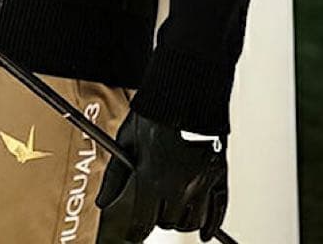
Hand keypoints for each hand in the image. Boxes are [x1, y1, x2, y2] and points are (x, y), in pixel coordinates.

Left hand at [94, 106, 228, 241]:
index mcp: (153, 178)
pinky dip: (211, 223)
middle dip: (159, 217)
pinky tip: (205, 231)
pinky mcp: (219, 175)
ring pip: (192, 221)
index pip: (143, 221)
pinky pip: (218, 211)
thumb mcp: (127, 141)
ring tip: (174, 209)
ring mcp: (201, 183)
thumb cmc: (155, 112)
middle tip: (154, 207)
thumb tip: (103, 201)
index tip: (134, 233)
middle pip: (168, 222)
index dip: (136, 230)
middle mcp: (179, 186)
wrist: (185, 93)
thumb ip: (115, 176)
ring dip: (181, 219)